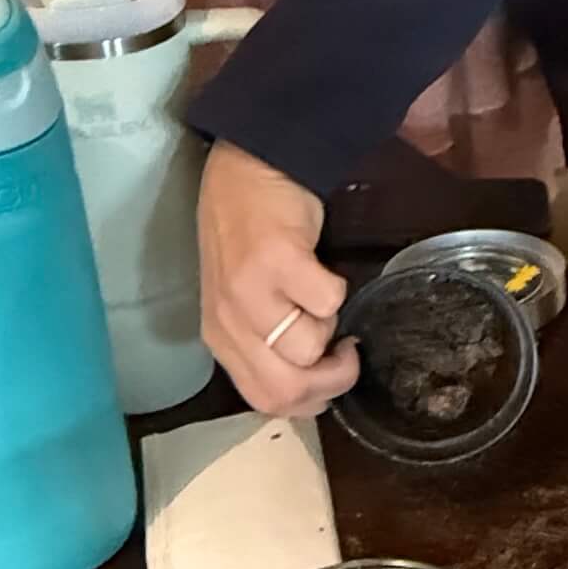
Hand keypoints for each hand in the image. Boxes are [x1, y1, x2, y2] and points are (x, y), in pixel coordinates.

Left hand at [198, 141, 358, 418]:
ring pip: (310, 347)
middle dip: (334, 379)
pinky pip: (328, 301)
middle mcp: (228, 322)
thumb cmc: (248, 233)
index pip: (265, 400)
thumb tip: (315, 384)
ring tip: (322, 296)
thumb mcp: (243, 300)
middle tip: (348, 352)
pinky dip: (339, 289)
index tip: (330, 371)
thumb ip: (265, 342)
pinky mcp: (278, 260)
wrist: (249, 167)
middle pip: (287, 389)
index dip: (311, 399)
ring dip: (332, 324)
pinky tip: (323, 269)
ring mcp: (249, 292)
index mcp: (220, 338)